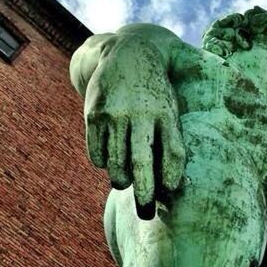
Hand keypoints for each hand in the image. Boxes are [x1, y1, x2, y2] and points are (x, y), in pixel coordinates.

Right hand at [84, 36, 184, 218]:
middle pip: (141, 162)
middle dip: (143, 192)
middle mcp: (139, 112)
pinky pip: (96, 151)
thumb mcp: (171, 113)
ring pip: (116, 162)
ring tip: (123, 183)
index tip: (169, 193)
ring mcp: (114, 112)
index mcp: (164, 113)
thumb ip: (173, 146)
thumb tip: (172, 188)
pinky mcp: (94, 112)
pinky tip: (108, 163)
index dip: (171, 176)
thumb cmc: (157, 94)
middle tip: (144, 213)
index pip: (172, 152)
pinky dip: (102, 163)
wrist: (128, 53)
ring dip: (120, 180)